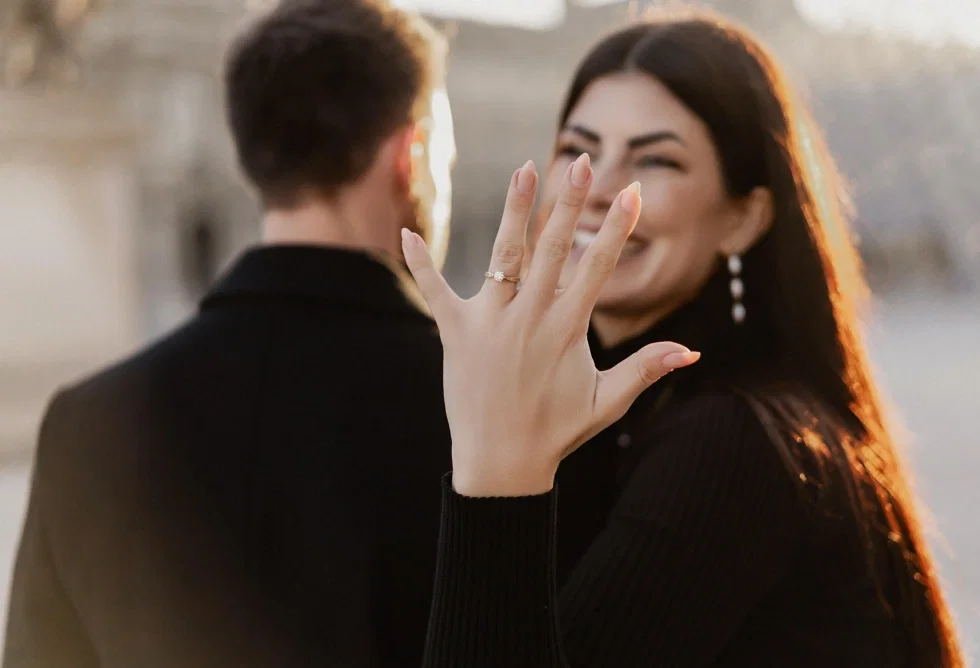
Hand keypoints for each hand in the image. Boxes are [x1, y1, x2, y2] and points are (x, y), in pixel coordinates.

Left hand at [402, 155, 699, 496]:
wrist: (502, 464)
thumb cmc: (557, 432)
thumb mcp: (607, 402)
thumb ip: (646, 369)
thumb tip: (693, 350)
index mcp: (567, 329)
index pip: (597, 267)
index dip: (618, 229)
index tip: (633, 192)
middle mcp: (529, 317)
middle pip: (554, 248)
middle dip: (571, 202)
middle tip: (584, 162)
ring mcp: (490, 322)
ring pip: (504, 255)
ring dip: (515, 210)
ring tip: (525, 168)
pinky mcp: (455, 333)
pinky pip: (434, 291)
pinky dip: (420, 264)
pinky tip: (405, 234)